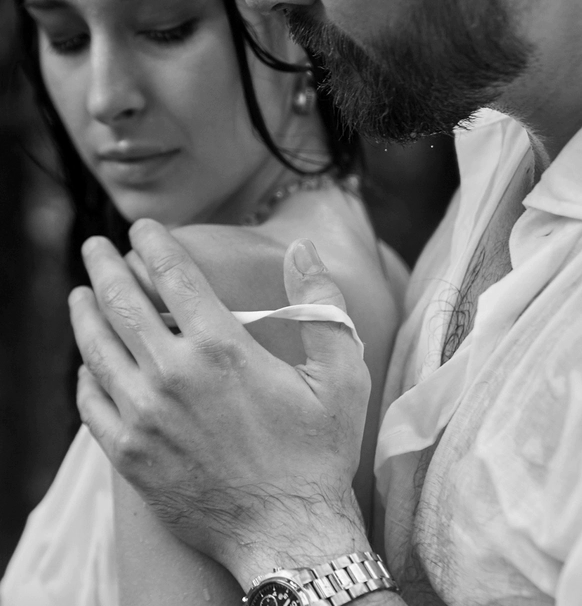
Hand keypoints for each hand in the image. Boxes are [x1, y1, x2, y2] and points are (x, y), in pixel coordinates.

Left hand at [71, 219, 371, 587]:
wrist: (289, 534)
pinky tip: (86, 365)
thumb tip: (302, 248)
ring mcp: (145, 416)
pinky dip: (84, 376)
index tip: (142, 226)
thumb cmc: (318, 452)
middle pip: (124, 302)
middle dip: (105, 266)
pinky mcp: (130, 454)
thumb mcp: (341, 374)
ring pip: (98, 348)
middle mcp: (174, 375)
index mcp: (223, 348)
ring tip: (78, 293)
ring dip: (84, 313)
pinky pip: (91, 404)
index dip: (154, 243)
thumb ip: (322, 303)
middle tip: (95, 246)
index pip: (174, 275)